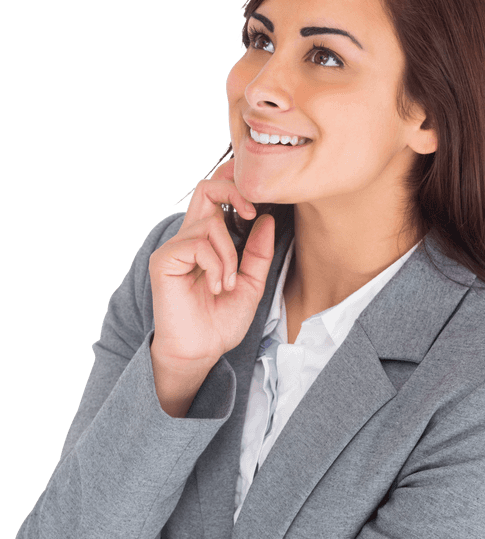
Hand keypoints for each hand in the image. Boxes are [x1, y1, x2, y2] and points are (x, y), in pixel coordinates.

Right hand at [149, 158, 274, 365]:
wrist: (200, 351)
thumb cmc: (220, 322)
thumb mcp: (251, 284)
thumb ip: (258, 254)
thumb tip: (266, 219)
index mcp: (207, 241)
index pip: (215, 196)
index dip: (236, 189)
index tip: (259, 208)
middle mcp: (188, 238)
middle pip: (206, 188)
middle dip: (233, 192)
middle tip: (253, 213)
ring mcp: (174, 248)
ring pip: (210, 224)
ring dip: (229, 254)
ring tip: (227, 285)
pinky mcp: (164, 260)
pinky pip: (198, 244)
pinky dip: (216, 265)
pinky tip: (216, 287)